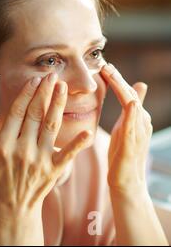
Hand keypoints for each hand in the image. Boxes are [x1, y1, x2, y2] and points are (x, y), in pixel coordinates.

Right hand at [0, 73, 91, 243]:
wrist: (13, 208)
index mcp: (3, 146)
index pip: (16, 114)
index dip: (25, 95)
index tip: (33, 80)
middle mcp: (22, 151)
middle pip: (34, 115)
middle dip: (43, 93)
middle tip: (52, 75)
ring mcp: (39, 160)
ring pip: (50, 127)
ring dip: (57, 105)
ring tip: (63, 87)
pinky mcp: (54, 170)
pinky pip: (67, 154)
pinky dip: (78, 143)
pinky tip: (88, 131)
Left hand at [101, 63, 151, 191]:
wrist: (127, 182)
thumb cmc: (124, 153)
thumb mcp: (125, 127)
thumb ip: (130, 109)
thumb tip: (137, 88)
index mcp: (136, 117)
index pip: (126, 93)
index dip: (117, 79)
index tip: (104, 65)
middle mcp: (141, 121)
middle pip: (130, 95)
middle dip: (118, 79)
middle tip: (106, 65)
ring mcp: (139, 132)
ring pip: (133, 106)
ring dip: (123, 89)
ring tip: (112, 75)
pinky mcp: (132, 144)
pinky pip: (133, 127)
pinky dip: (131, 114)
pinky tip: (129, 103)